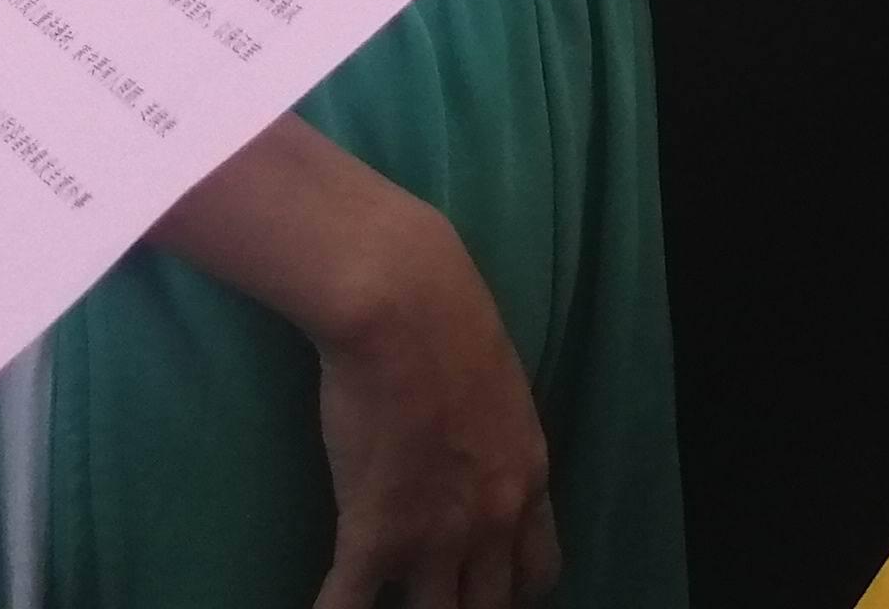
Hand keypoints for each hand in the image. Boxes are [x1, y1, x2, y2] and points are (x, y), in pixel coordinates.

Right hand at [307, 192, 560, 608]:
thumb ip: (499, 445)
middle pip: (491, 608)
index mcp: (527, 482)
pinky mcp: (373, 535)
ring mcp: (434, 537)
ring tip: (387, 606)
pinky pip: (350, 608)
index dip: (512, 590)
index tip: (489, 587)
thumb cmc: (453, 327)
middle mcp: (491, 523)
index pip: (539, 572)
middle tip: (440, 599)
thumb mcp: (506, 393)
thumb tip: (483, 462)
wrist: (405, 309)